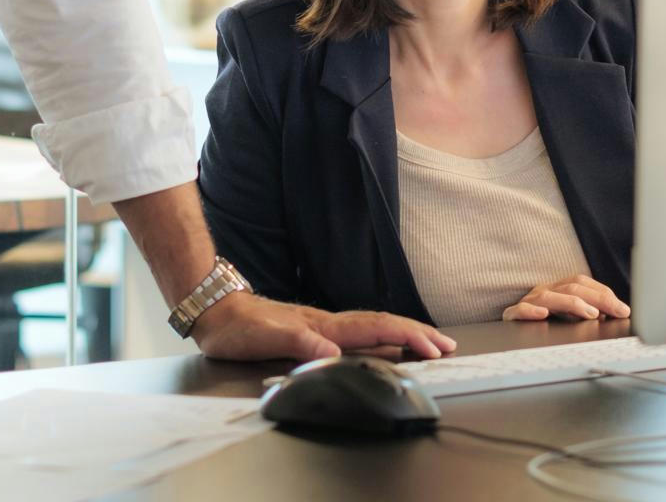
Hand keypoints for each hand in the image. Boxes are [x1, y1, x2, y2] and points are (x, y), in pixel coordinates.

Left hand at [190, 293, 456, 361]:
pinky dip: (381, 339)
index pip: (374, 328)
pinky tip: (385, 345)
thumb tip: (333, 356)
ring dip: (403, 335)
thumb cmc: (240, 326)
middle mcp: (328, 324)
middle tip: (446, 344)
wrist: (218, 310)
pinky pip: (358, 335)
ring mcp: (323, 326)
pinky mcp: (314, 332)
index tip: (432, 346)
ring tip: (428, 343)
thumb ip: (301, 344)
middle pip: (382, 325)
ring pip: (373, 328)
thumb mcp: (267, 337)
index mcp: (323, 325)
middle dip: (416, 333)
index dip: (406, 336)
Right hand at [502, 274, 629, 322]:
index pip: (582, 282)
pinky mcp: (513, 315)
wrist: (512, 333)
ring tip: (591, 313)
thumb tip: (614, 315)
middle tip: (616, 311)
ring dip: (572, 303)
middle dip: (597, 298)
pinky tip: (544, 315)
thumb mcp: (569, 316)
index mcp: (558, 288)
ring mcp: (529, 302)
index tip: (623, 309)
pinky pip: (520, 310)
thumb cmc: (544, 324)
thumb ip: (589, 312)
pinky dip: (531, 312)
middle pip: (571, 287)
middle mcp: (544, 291)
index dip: (603, 293)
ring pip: (550, 297)